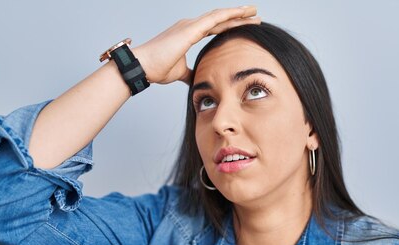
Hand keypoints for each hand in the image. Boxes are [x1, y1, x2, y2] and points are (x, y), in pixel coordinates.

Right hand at [132, 6, 260, 85]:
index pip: (214, 27)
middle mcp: (190, 25)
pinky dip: (229, 15)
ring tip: (253, 11)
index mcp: (188, 33)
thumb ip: (191, 72)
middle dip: (238, 17)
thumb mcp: (181, 72)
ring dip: (237, 13)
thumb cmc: (157, 68)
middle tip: (255, 16)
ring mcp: (190, 25)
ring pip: (219, 15)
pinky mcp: (190, 28)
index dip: (230, 26)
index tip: (245, 26)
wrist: (143, 66)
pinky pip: (214, 19)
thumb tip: (199, 78)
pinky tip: (241, 14)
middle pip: (219, 19)